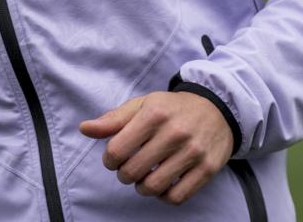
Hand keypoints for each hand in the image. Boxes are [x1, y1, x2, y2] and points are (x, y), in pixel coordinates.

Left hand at [79, 91, 232, 205]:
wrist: (217, 108)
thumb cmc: (172, 109)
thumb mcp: (143, 105)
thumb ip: (114, 119)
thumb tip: (84, 129)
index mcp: (154, 114)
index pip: (118, 149)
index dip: (109, 159)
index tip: (114, 158)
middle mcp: (174, 132)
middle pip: (134, 171)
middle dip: (124, 175)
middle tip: (127, 170)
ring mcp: (193, 152)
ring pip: (154, 187)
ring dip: (142, 188)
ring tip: (143, 179)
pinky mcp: (207, 168)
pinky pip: (178, 196)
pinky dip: (164, 197)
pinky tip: (162, 185)